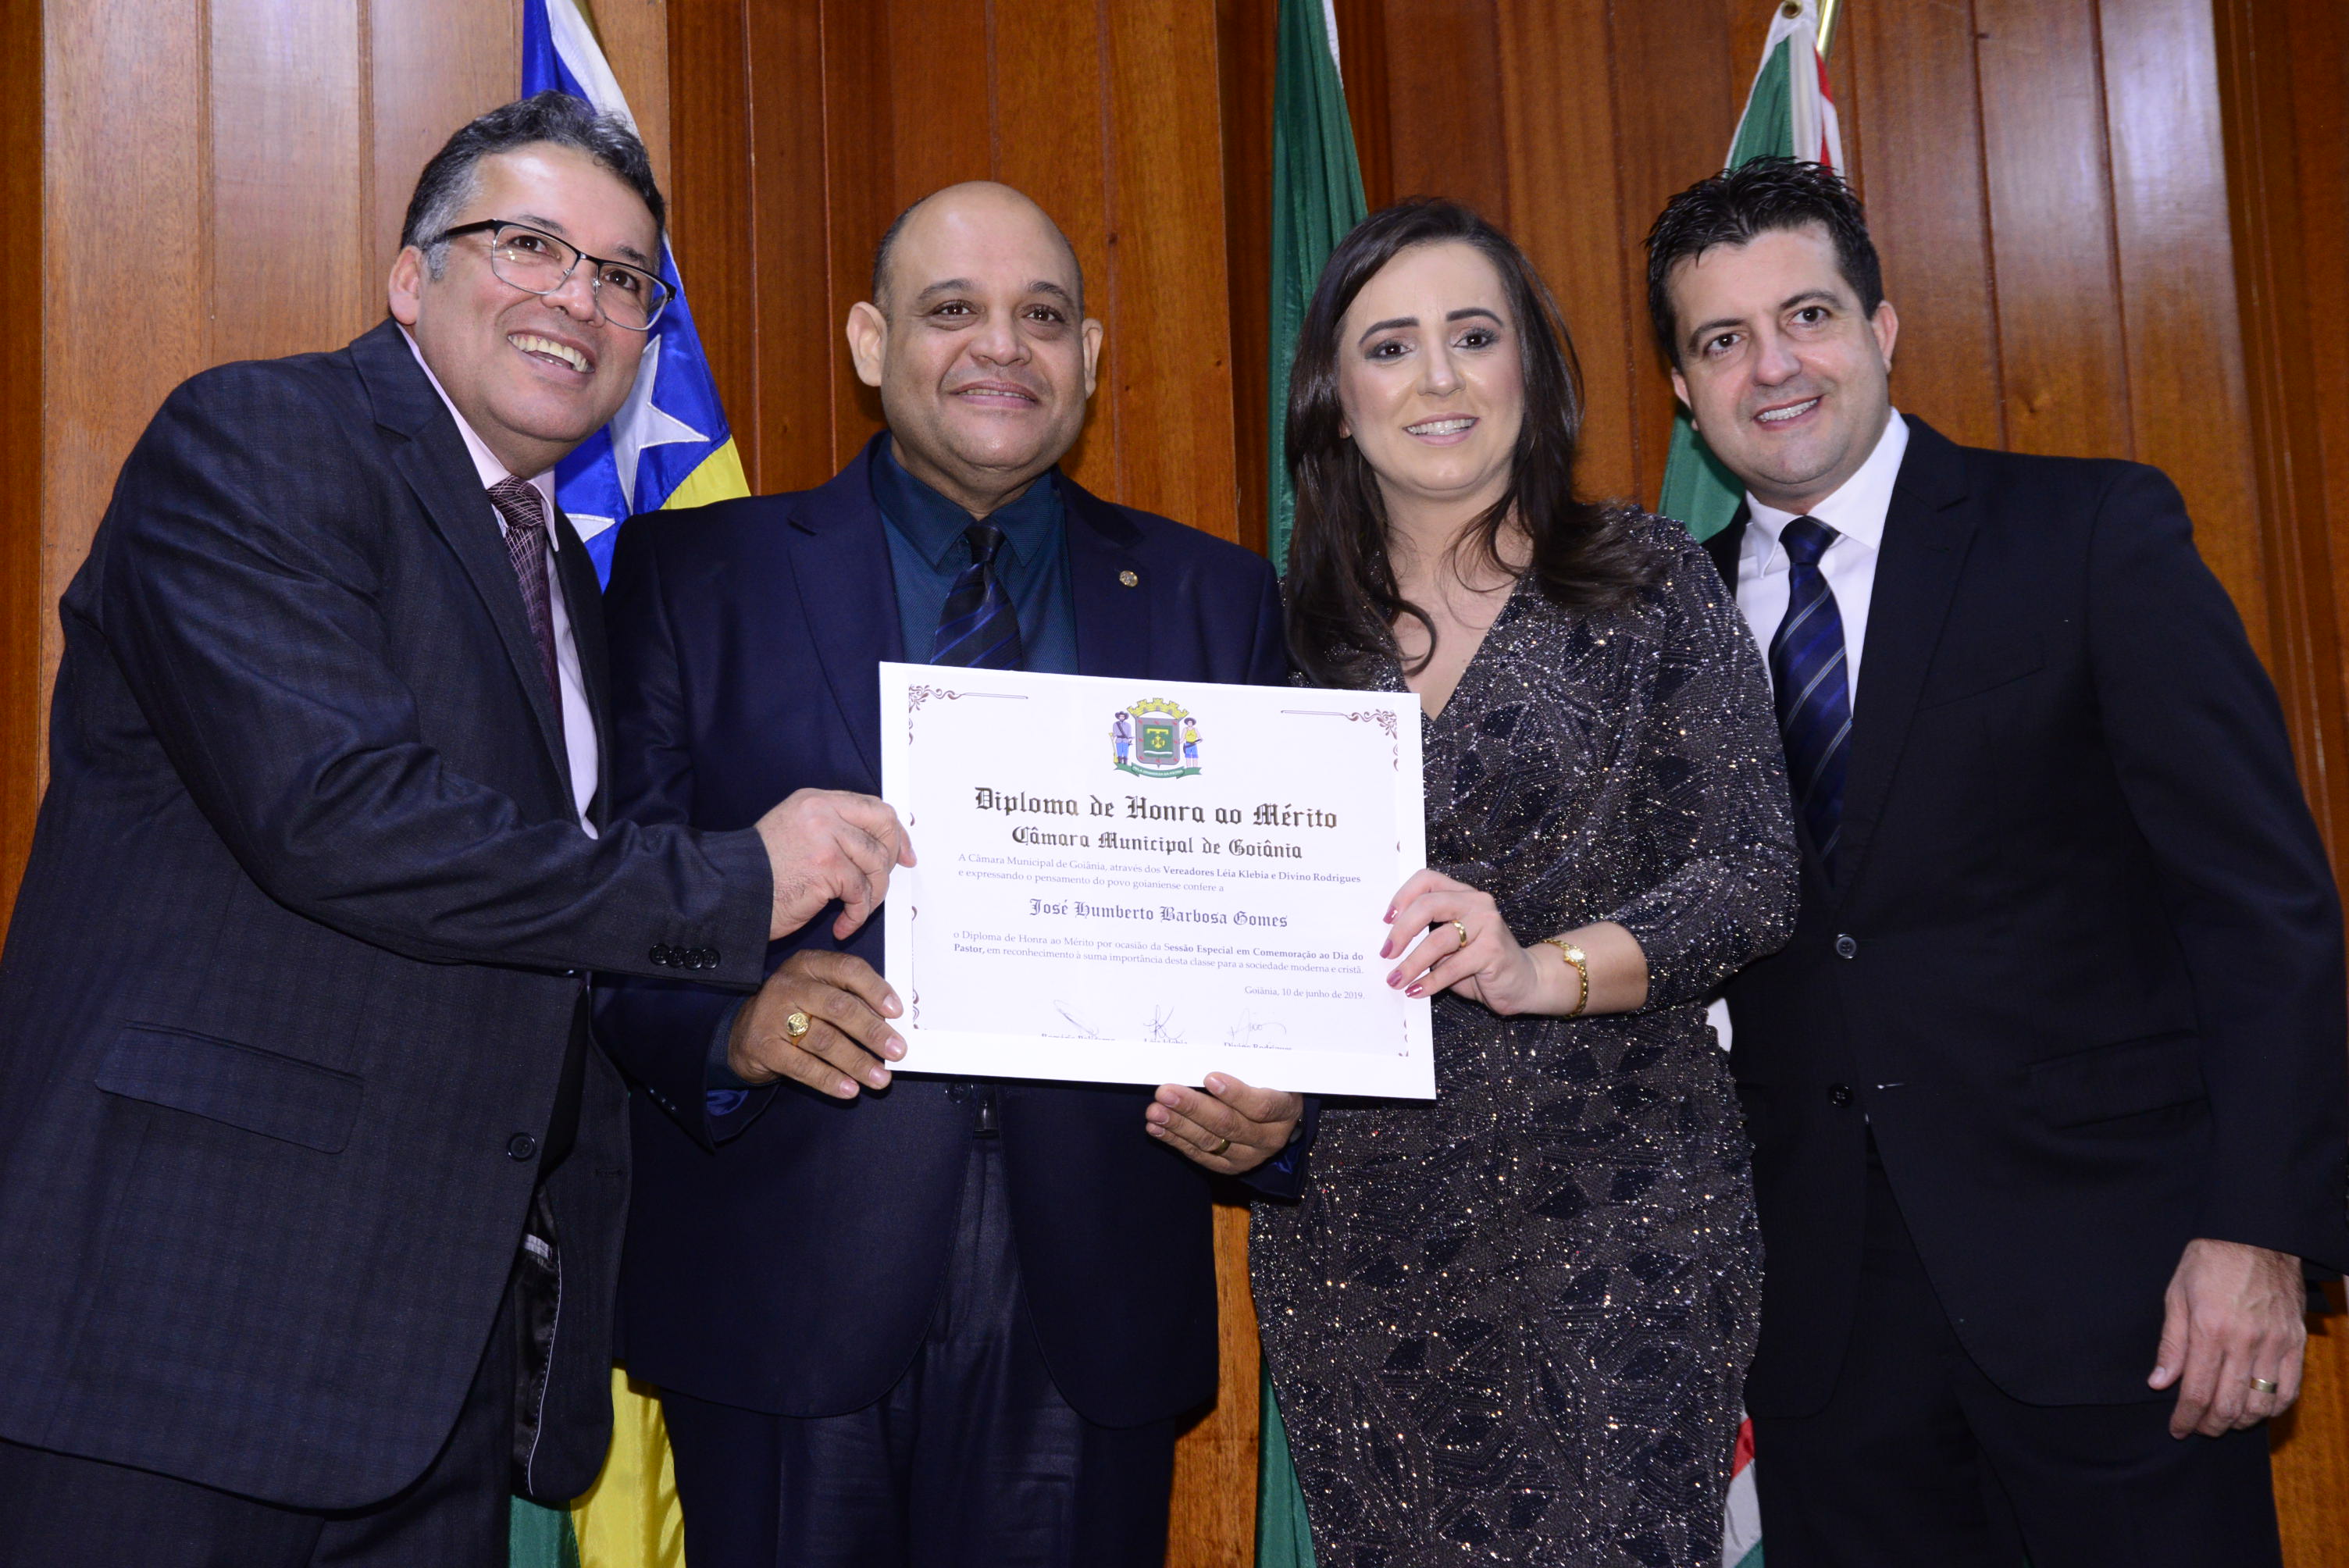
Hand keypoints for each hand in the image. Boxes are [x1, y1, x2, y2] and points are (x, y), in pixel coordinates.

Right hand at [727, 949, 903, 1098]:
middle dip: (872, 1031)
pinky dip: (830, 1080)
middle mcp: (790, 985)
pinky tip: (850, 1089)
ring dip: (857, 1062)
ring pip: (824, 1040)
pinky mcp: (763, 1046)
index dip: (875, 989)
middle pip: (838, 1007)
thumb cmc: (796, 1010)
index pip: (848, 969)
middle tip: (897, 1051)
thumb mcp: (819, 992)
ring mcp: (773, 1015)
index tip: (897, 1012)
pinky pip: (803, 1066)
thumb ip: (851, 998)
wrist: (743, 1032)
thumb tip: (892, 1022)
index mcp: (810, 964)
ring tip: (881, 1078)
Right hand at [752, 789, 915, 940]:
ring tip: (855, 909)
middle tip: (882, 883)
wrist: (728, 893)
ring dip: (873, 894)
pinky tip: (843, 924)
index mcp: (815, 801)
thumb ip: (832, 830)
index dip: (894, 833)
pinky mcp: (826, 866)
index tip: (904, 855)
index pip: (872, 806)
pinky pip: (861, 892)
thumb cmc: (758, 874)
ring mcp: (825, 837)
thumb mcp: (797, 834)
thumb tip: (877, 844)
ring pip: (876, 863)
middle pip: (883, 825)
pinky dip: (857, 915)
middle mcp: (822, 812)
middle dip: (892, 858)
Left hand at [1145, 1073, 1303, 1174]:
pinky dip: (1175, 1140)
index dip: (1235, 1094)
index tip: (1208, 1078)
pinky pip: (1200, 1155)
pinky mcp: (1229, 1167)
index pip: (1261, 1106)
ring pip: (1211, 1142)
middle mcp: (1269, 1138)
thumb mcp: (1270, 1075)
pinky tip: (1156, 1128)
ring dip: (1178, 1125)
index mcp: (1285, 1111)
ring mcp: (1248, 1156)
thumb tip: (1201, 1061)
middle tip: (1165, 1093)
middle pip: (1229, 1125)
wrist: (1280, 1122)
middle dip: (1193, 1108)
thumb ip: (1245, 1071)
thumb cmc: (1270, 1087)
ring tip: (1155, 1111)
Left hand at [1381, 868, 1543, 1013]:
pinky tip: (1417, 990)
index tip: (1385, 921)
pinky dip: (1430, 981)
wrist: (1525, 981)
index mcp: (1462, 894)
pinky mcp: (1493, 950)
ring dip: (1411, 963)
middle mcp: (1476, 903)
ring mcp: (1488, 924)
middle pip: (1429, 905)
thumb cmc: (1480, 962)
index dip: (1402, 897)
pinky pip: (1452, 967)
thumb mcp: (1450, 944)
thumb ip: (1428, 935)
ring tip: (1395, 980)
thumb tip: (1389, 945)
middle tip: (1386, 953)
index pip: (1427, 880)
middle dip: (1401, 931)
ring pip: (1438, 940)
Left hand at [2148, 1238, 2305, 1436]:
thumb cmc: (2209, 1261)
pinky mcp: (2296, 1341)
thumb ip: (2171, 1344)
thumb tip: (2159, 1383)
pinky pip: (2289, 1388)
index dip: (2186, 1417)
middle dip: (2211, 1425)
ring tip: (2224, 1421)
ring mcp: (2275, 1343)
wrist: (2255, 1235)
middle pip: (2229, 1404)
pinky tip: (2257, 1409)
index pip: (2196, 1391)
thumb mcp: (2176, 1295)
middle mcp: (2245, 1341)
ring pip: (2261, 1403)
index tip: (2177, 1429)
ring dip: (2241, 1421)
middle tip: (2198, 1429)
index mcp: (2210, 1330)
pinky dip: (2273, 1407)